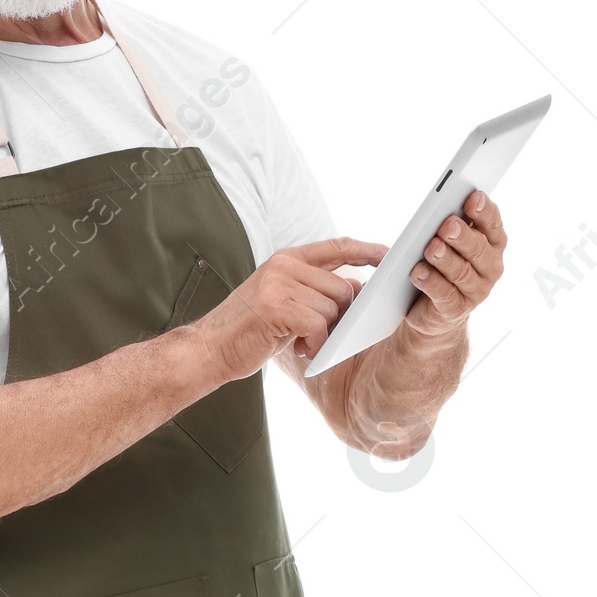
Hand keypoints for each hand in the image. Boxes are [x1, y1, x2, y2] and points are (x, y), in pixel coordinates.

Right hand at [193, 238, 387, 385]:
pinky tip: (301, 350)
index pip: (336, 247)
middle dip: (340, 317)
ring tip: (303, 343)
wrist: (210, 348)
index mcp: (287, 259)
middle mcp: (284, 265)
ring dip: (324, 334)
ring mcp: (279, 284)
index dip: (365, 250)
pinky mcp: (277, 307)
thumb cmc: (249, 330)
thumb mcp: (282, 300)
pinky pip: (319, 325)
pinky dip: (316, 344)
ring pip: (332, 309)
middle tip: (319, 335)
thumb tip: (355, 292)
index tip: (386, 255)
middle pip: (343, 287)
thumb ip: (313, 291)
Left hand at [405, 190, 507, 340]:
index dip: (484, 211)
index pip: (492, 223)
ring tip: (431, 248)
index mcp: (491, 243)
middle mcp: (489, 266)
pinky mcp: (456, 309)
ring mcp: (476, 291)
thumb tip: (425, 216)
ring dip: (445, 259)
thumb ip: (441, 225)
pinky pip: (445, 294)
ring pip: (461, 272)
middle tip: (448, 225)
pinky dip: (431, 282)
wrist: (431, 310)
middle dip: (462, 236)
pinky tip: (419, 272)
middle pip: (478, 248)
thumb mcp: (443, 241)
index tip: (472, 198)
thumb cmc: (440, 266)